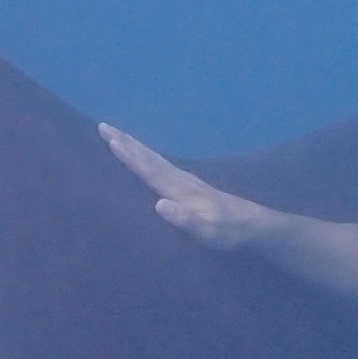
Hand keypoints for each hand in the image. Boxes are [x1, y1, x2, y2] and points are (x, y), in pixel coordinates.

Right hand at [99, 125, 280, 250]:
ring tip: (119, 136)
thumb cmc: (229, 231)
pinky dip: (148, 157)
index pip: (149, 170)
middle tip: (104, 126)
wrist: (253, 225)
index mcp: (179, 190)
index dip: (129, 155)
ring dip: (135, 147)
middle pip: (148, 158)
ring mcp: (186, 181)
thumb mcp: (207, 230)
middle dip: (126, 142)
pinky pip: (161, 166)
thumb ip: (184, 218)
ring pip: (154, 159)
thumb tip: (158, 204)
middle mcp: (180, 180)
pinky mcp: (190, 186)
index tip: (110, 138)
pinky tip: (147, 158)